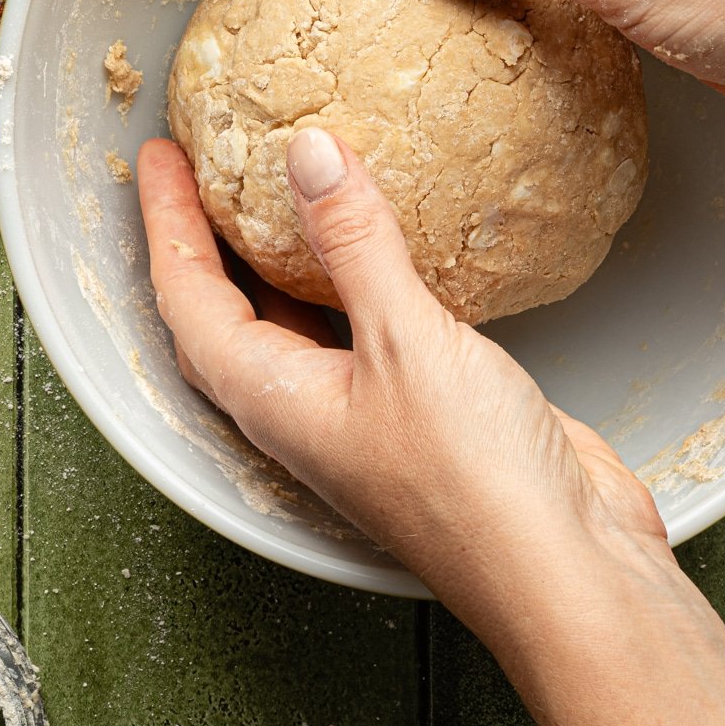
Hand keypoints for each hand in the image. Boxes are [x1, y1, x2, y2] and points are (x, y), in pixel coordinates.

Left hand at [137, 132, 666, 630]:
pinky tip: (389, 245)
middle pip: (228, 312)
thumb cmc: (473, 487)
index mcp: (275, 400)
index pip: (189, 298)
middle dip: (206, 240)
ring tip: (281, 191)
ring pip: (298, 321)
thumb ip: (355, 244)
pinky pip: (368, 326)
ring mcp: (364, 413)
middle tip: (203, 167)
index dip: (167, 221)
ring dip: (281, 258)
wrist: (564, 570)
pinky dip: (360, 276)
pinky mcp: (424, 408)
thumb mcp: (406, 342)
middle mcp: (307, 409)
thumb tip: (307, 155)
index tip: (160, 156)